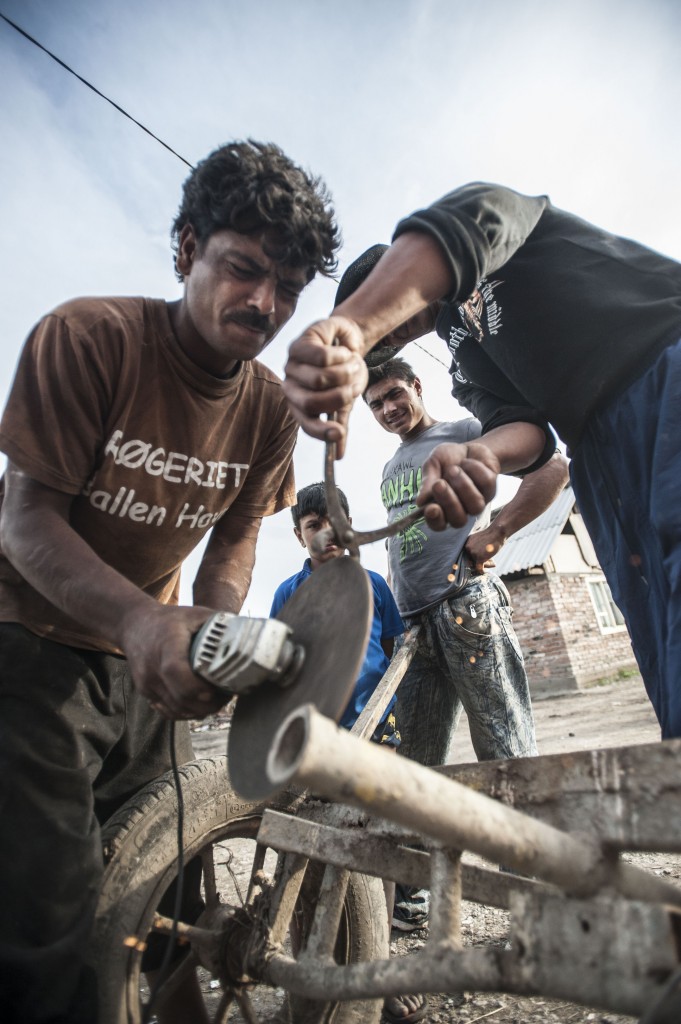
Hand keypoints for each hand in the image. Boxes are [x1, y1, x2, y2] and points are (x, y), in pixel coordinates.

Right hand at [119, 603, 227, 719]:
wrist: (135, 625)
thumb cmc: (170, 620)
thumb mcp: (196, 614)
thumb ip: (221, 624)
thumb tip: (253, 634)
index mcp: (166, 643)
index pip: (176, 671)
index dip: (197, 686)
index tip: (218, 689)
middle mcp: (152, 666)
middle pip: (180, 697)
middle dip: (208, 703)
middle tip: (227, 696)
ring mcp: (147, 682)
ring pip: (176, 709)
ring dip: (199, 710)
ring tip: (218, 700)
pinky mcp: (145, 692)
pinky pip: (168, 712)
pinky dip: (186, 713)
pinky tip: (200, 705)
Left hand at [283, 316, 367, 457]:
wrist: (348, 341)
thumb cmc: (344, 373)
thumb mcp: (344, 400)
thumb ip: (339, 424)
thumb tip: (337, 457)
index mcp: (300, 405)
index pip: (306, 423)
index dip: (321, 430)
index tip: (338, 433)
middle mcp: (291, 387)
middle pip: (312, 401)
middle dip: (341, 396)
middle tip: (354, 387)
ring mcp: (292, 365)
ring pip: (321, 378)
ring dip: (347, 372)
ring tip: (353, 365)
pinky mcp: (300, 344)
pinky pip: (323, 357)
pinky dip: (342, 356)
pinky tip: (345, 351)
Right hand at [417, 442, 499, 528]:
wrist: (467, 447)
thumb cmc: (447, 459)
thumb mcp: (433, 464)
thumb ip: (427, 481)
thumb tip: (421, 501)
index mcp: (441, 508)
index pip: (437, 524)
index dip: (435, 520)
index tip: (431, 508)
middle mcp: (459, 510)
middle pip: (458, 521)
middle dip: (449, 502)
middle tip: (439, 484)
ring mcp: (476, 503)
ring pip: (475, 506)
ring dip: (463, 485)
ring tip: (455, 470)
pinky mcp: (491, 491)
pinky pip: (485, 483)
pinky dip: (473, 468)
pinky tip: (468, 463)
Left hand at [465, 523, 506, 569]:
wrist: (498, 532)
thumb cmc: (491, 535)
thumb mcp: (479, 540)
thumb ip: (476, 549)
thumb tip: (475, 563)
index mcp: (467, 543)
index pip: (468, 555)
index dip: (475, 558)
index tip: (483, 558)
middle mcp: (468, 548)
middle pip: (471, 560)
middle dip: (479, 562)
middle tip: (490, 561)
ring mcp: (473, 553)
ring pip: (476, 565)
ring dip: (485, 565)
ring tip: (493, 562)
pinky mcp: (480, 558)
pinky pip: (479, 568)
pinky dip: (482, 571)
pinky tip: (484, 571)